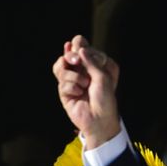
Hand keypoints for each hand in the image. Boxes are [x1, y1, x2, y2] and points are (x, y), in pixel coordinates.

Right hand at [52, 34, 120, 148]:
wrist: (99, 120)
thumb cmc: (106, 99)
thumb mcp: (103, 76)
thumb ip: (90, 60)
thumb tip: (79, 48)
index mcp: (94, 63)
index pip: (81, 45)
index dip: (80, 46)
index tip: (84, 52)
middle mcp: (83, 70)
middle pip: (68, 53)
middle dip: (70, 55)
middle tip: (76, 60)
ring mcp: (73, 80)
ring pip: (60, 66)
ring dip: (71, 74)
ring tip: (82, 84)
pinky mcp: (65, 91)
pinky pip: (62, 82)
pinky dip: (71, 87)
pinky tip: (78, 94)